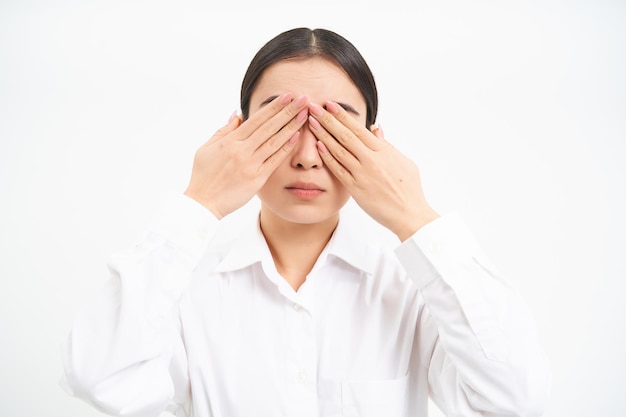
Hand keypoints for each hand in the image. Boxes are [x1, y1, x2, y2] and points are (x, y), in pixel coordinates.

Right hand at [184, 93, 308, 218]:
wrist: (203, 203)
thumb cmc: (203, 175)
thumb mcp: (207, 148)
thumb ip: (224, 131)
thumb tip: (236, 114)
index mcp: (229, 141)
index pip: (256, 119)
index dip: (273, 106)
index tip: (287, 96)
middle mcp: (241, 150)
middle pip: (269, 127)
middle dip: (287, 111)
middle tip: (303, 99)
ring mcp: (250, 164)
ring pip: (275, 141)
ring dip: (291, 126)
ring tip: (304, 114)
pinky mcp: (257, 179)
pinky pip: (274, 161)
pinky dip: (285, 148)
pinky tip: (296, 136)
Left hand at [308, 101, 438, 240]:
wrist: (409, 214)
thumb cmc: (409, 188)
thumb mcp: (402, 161)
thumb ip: (386, 144)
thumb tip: (375, 127)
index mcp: (383, 151)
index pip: (358, 128)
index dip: (342, 115)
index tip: (329, 104)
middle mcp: (371, 160)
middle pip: (345, 135)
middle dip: (328, 119)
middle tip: (313, 107)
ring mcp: (362, 174)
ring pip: (339, 150)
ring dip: (323, 135)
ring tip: (311, 122)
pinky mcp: (356, 188)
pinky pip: (339, 170)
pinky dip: (328, 157)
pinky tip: (318, 146)